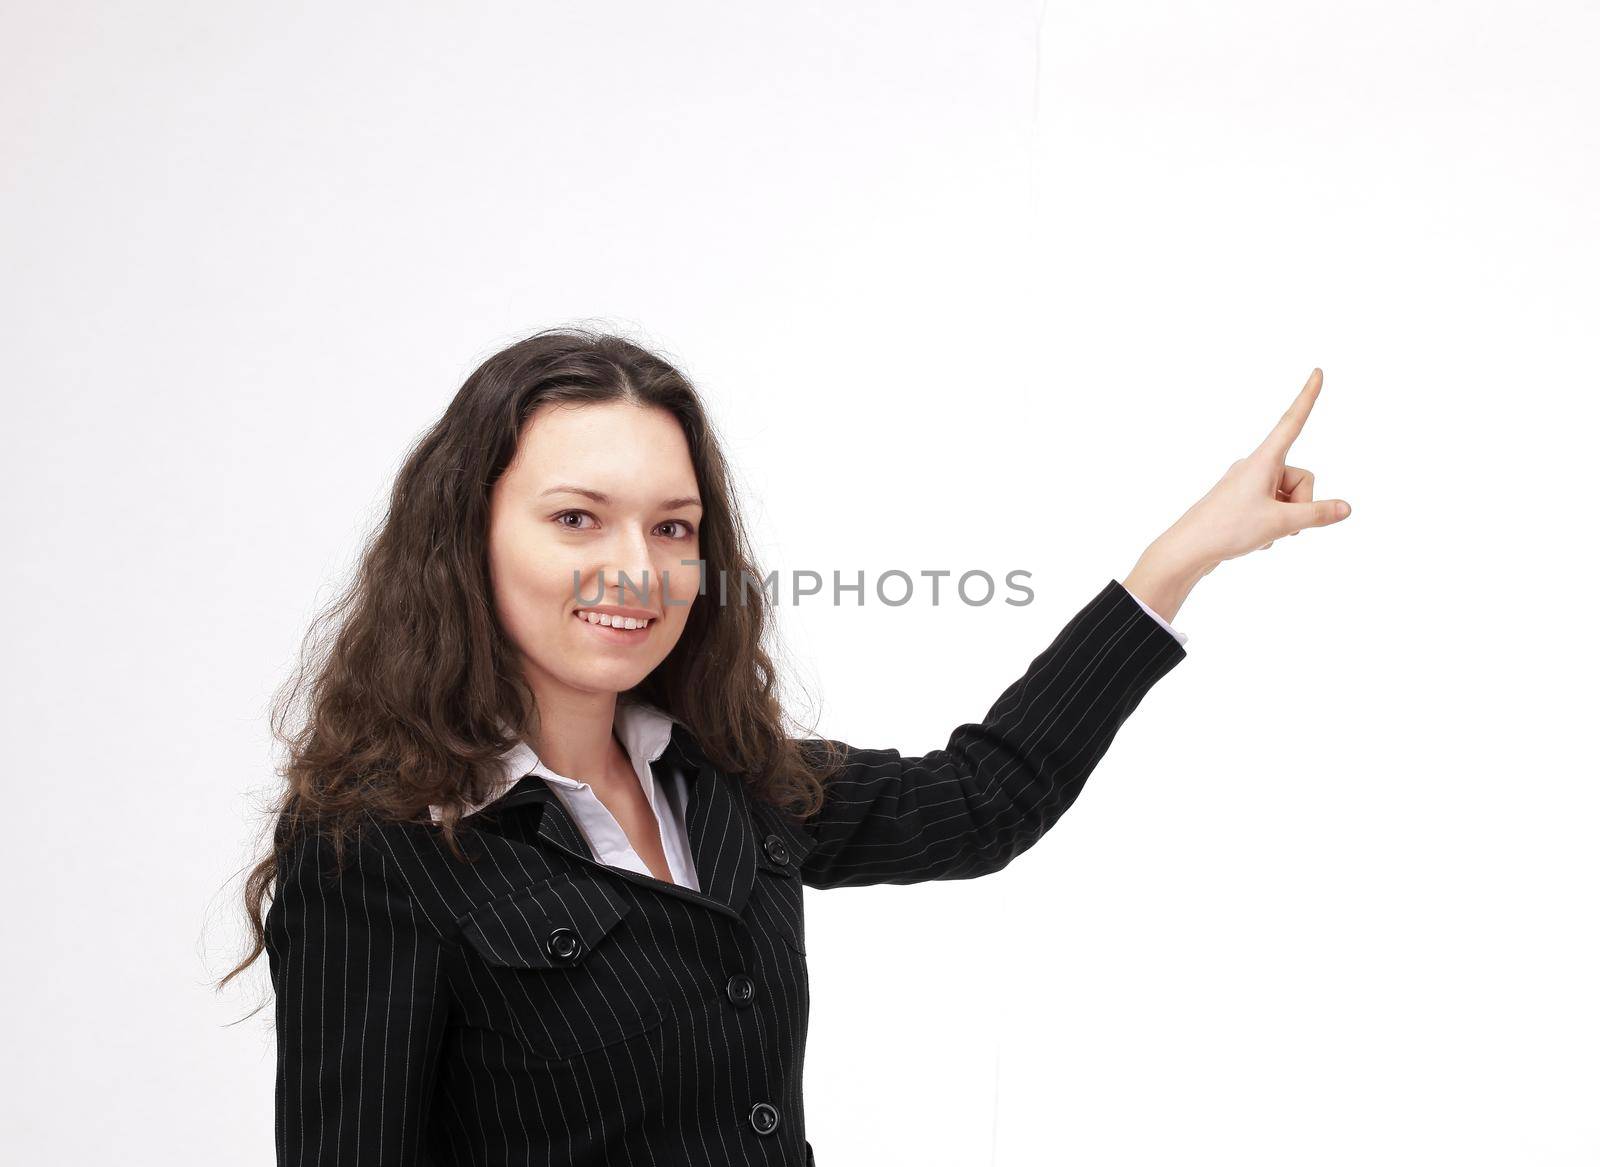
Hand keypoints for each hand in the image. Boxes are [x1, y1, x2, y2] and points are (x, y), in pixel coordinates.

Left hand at [1161, 367, 1351, 571]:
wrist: (1188, 551)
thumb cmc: (1228, 530)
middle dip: (1300, 505)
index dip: (1307, 397)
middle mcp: (1256, 466)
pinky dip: (1273, 527)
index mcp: (1263, 460)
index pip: (1292, 422)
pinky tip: (1254, 539)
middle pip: (1302, 479)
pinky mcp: (1244, 501)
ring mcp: (1249, 484)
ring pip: (1290, 499)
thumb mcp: (1280, 523)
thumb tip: (1346, 508)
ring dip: (1286, 519)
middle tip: (1277, 524)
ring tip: (1261, 532)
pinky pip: (1274, 511)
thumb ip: (1317, 514)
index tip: (1318, 371)